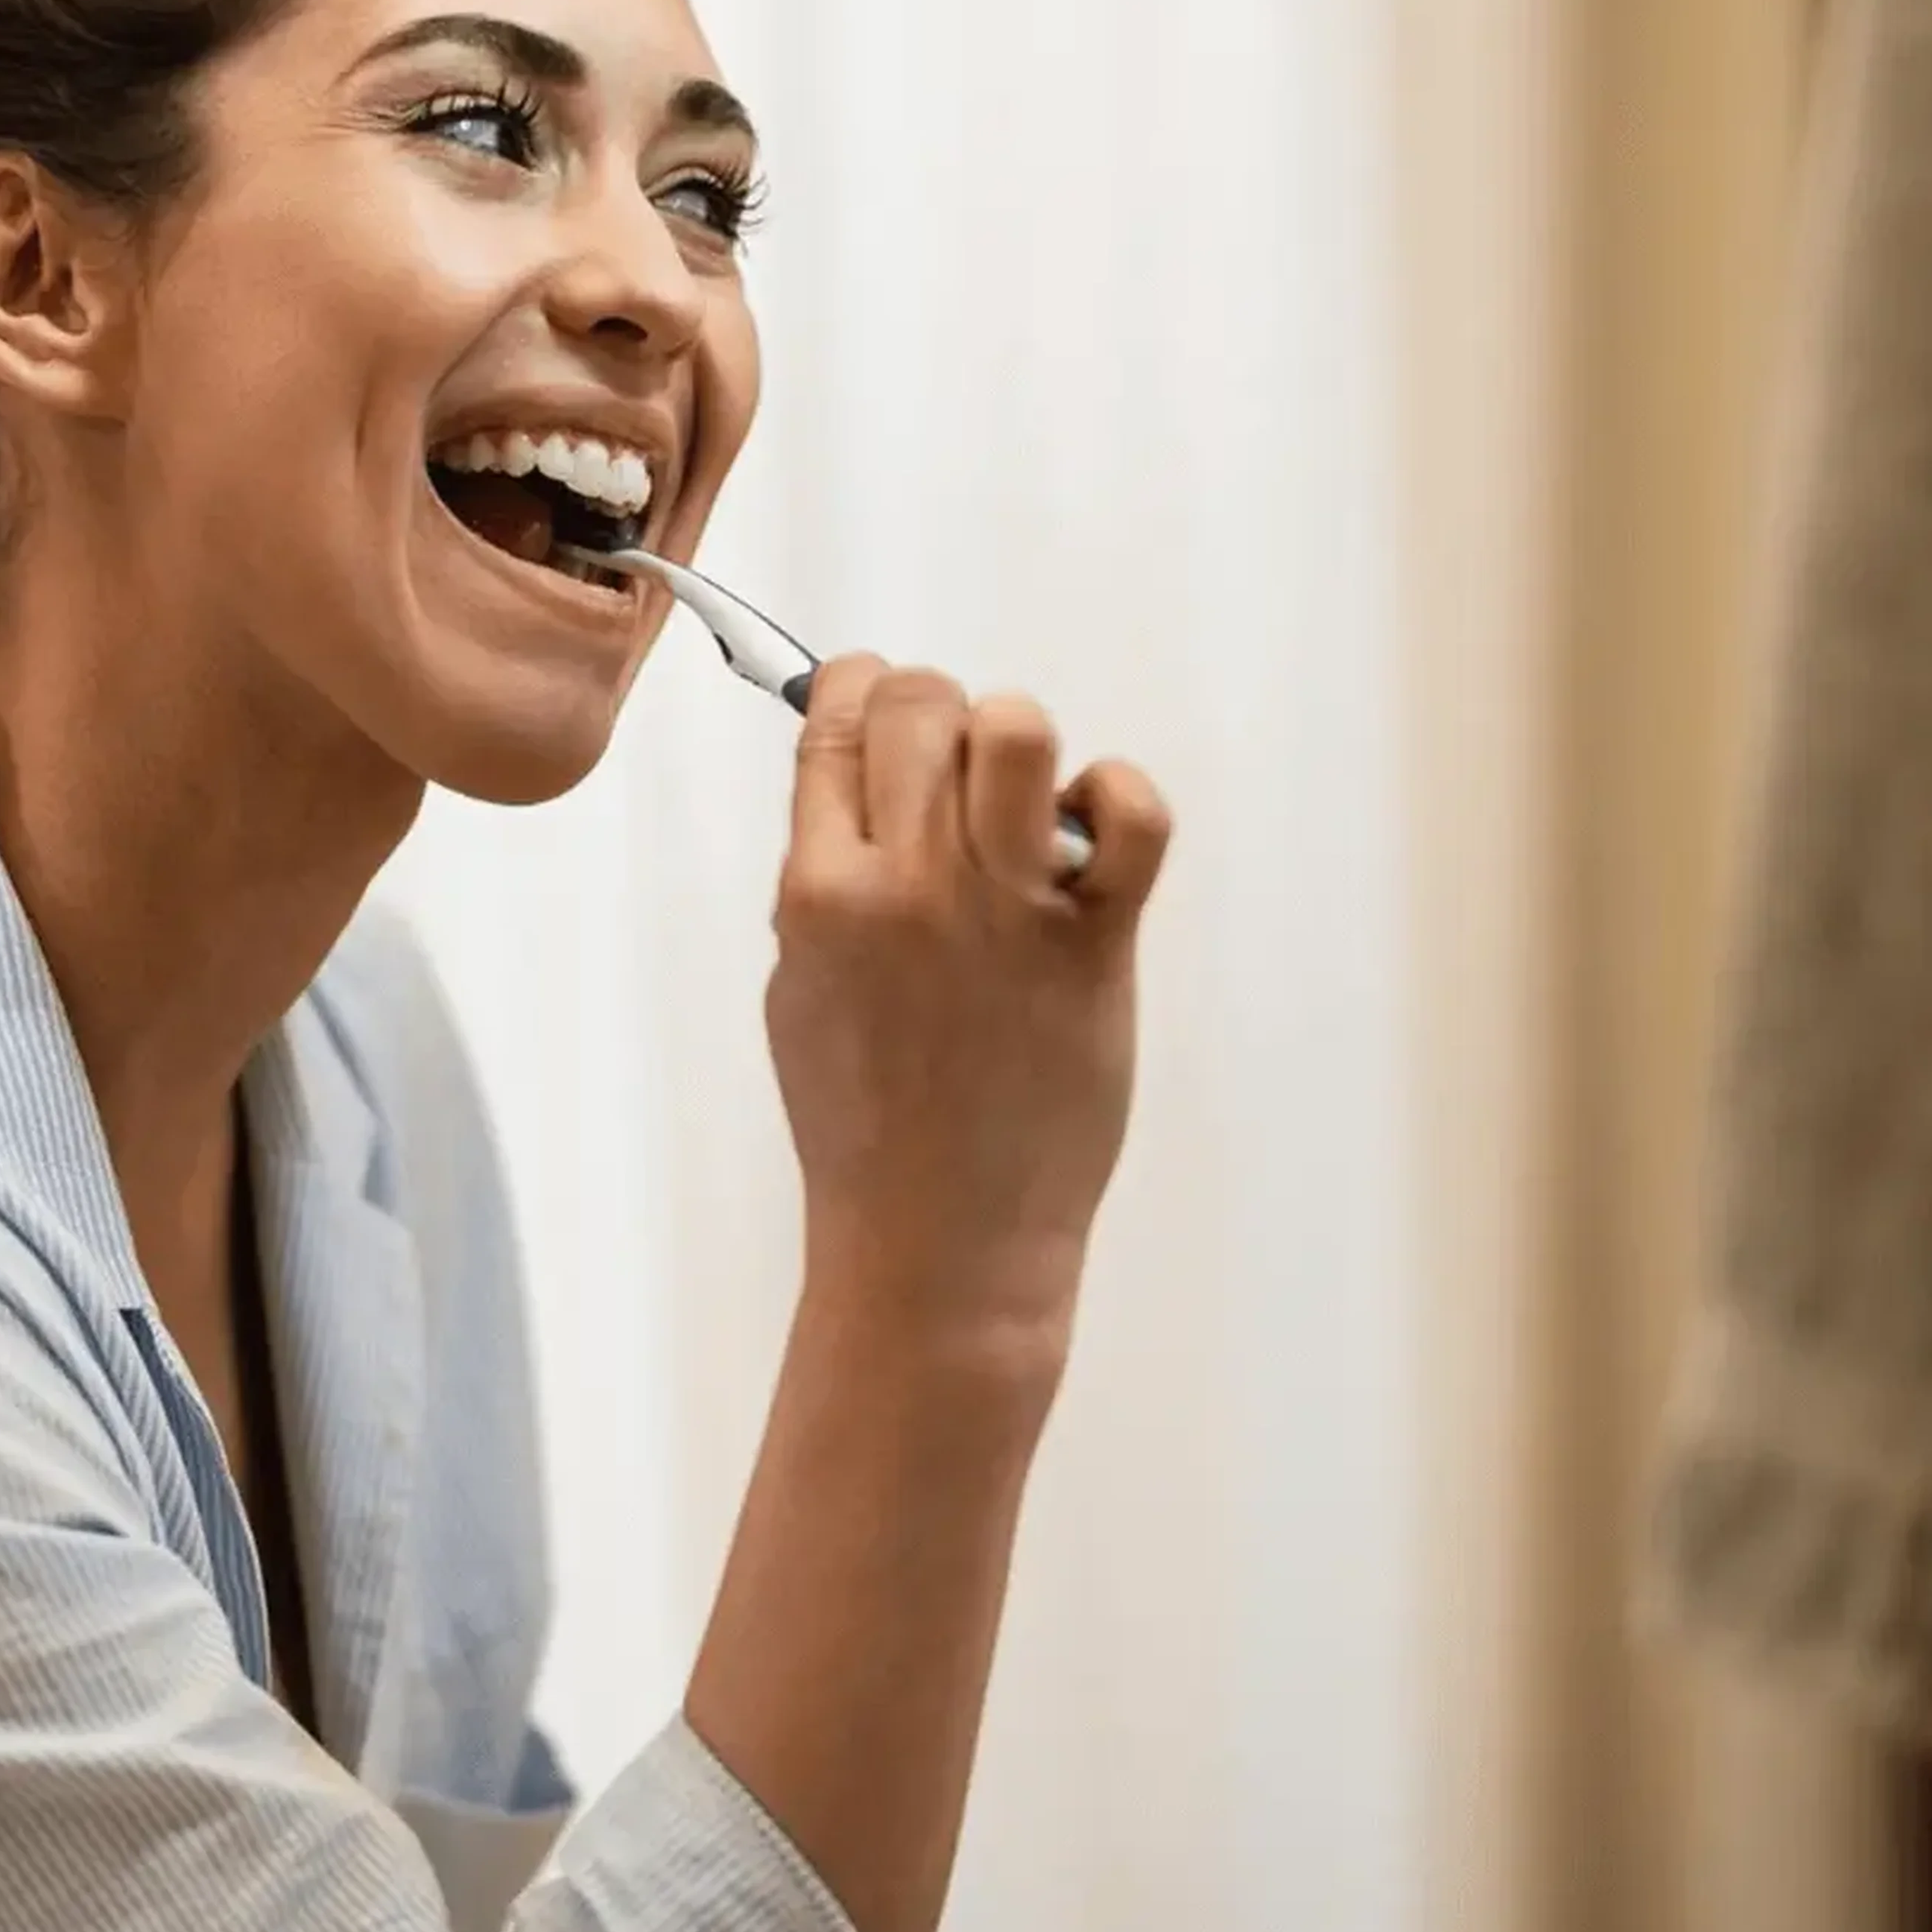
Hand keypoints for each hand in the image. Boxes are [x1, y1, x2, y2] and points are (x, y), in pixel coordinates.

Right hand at [765, 656, 1171, 1366]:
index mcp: (820, 894)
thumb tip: (856, 787)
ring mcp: (1006, 913)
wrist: (940, 1239)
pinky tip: (1094, 835)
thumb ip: (820, 884)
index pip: (836, 723)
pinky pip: (1132, 816)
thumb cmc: (864, 1121)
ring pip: (1016, 728)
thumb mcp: (799, 991)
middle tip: (953, 773)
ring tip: (1019, 803)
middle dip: (935, 713)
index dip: (860, 691)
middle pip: (921, 704)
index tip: (876, 709)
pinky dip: (1119, 799)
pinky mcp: (1094, 947)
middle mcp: (908, 888)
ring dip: (1016, 743)